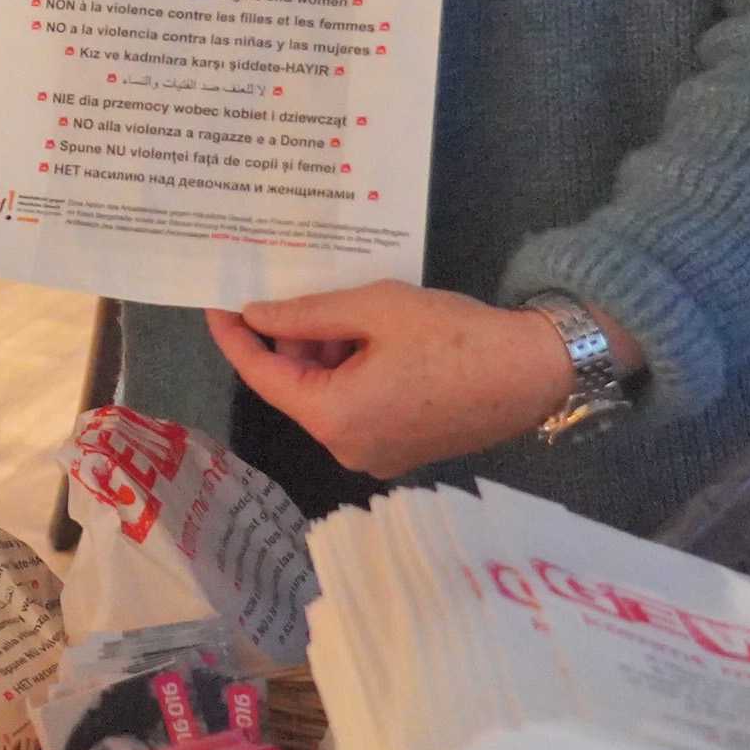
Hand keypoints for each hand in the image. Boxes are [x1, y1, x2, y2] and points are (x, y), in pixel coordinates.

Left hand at [206, 282, 625, 478]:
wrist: (533, 371)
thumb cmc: (452, 335)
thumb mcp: (373, 311)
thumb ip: (305, 315)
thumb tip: (255, 316)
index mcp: (333, 418)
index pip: (263, 376)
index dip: (235, 337)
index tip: (216, 304)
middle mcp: (347, 449)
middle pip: (296, 389)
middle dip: (292, 341)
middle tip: (299, 293)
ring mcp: (377, 456)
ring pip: (326, 397)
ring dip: (324, 355)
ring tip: (345, 309)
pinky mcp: (403, 450)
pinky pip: (356, 409)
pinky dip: (350, 374)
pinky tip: (368, 337)